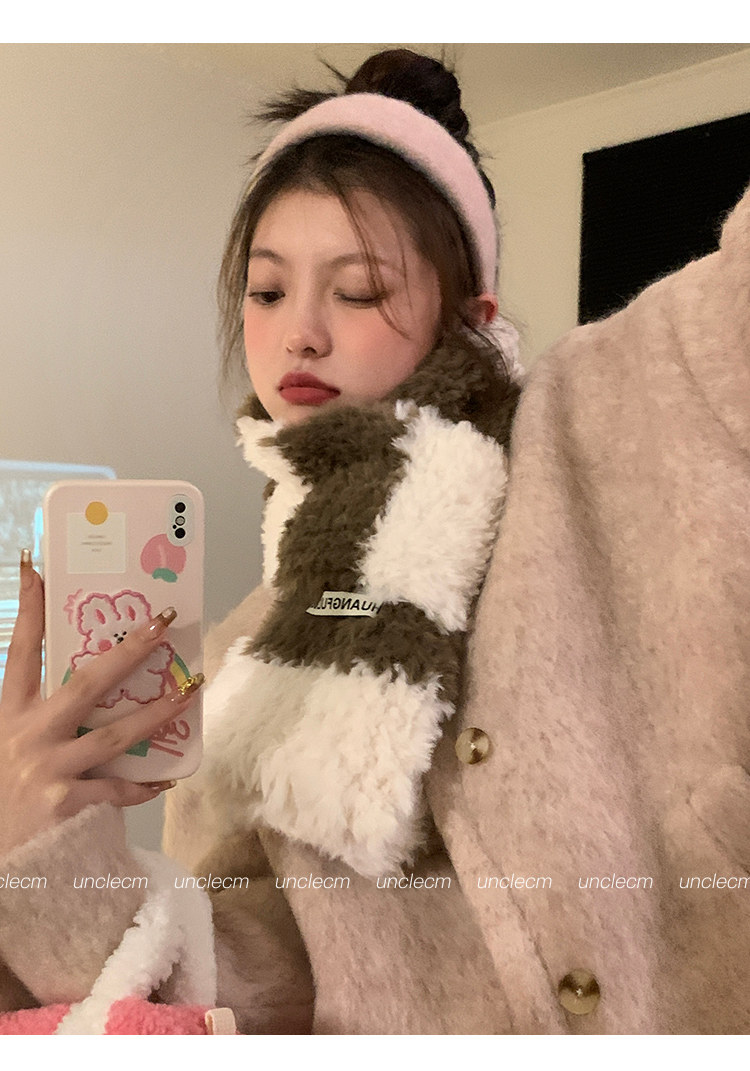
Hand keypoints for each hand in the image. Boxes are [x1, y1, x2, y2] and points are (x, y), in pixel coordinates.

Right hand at [0, 551, 202, 856]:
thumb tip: (83, 692)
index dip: (28, 608)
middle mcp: (27, 735)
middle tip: (161, 623)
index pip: (20, 651)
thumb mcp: (7, 746)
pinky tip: (170, 778)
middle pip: (86, 682)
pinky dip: (145, 785)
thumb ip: (35, 717)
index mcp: (8, 716)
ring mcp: (47, 770)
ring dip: (158, 712)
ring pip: (115, 733)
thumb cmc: (2, 797)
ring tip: (191, 691)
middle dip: (128, 650)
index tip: (37, 568)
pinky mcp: (64, 805)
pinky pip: (118, 791)